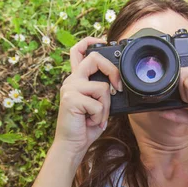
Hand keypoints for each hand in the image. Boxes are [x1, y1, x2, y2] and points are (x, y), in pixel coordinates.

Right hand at [53, 37, 122, 157]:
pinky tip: (91, 122)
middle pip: (94, 58)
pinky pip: (98, 104)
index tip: (104, 42)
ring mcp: (70, 89)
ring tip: (96, 116)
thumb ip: (103, 91)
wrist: (72, 145)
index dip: (90, 41)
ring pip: (102, 87)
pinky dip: (100, 116)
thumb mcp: (98, 104)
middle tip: (117, 88)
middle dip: (112, 71)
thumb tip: (117, 84)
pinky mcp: (71, 99)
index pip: (78, 51)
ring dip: (106, 106)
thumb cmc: (86, 126)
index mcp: (77, 79)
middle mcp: (71, 81)